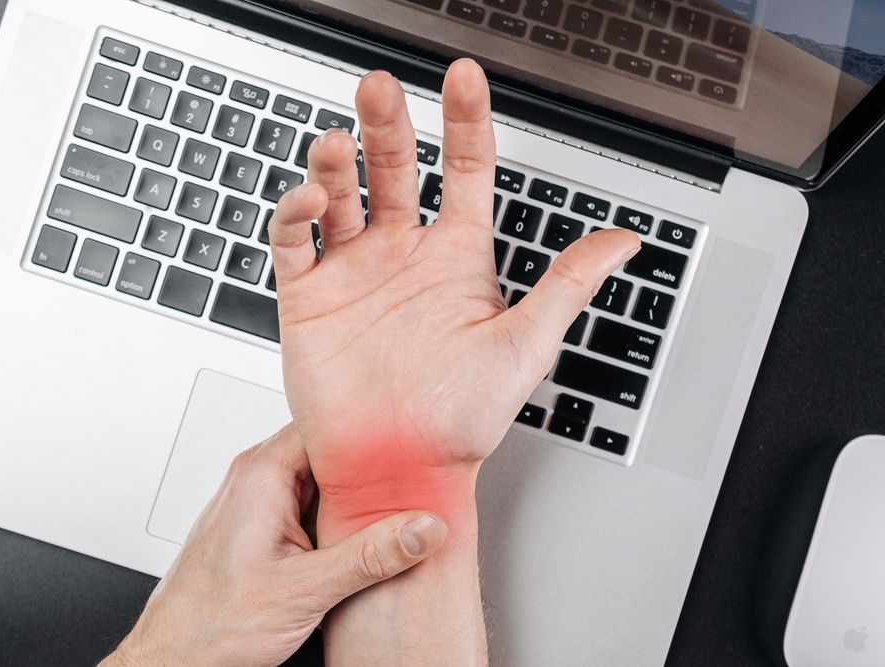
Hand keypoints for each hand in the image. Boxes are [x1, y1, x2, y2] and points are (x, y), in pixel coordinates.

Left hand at [98, 425, 447, 666]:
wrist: (175, 656)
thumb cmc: (212, 623)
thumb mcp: (305, 590)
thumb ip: (370, 556)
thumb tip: (420, 529)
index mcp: (261, 474)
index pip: (325, 422)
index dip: (368, 431)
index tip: (404, 446)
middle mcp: (255, 478)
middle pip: (326, 450)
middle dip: (366, 468)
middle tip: (405, 487)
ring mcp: (257, 499)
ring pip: (318, 478)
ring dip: (350, 497)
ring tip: (386, 514)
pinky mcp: (261, 523)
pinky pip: (305, 502)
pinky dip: (332, 516)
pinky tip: (354, 538)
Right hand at [269, 59, 640, 542]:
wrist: (401, 468)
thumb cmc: (462, 419)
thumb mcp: (527, 345)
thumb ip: (570, 284)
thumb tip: (625, 240)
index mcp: (458, 258)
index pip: (466, 170)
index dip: (466, 120)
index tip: (464, 76)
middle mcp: (405, 256)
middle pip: (394, 168)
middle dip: (387, 123)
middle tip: (379, 86)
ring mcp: (355, 273)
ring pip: (341, 196)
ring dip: (335, 163)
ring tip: (336, 143)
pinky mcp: (309, 299)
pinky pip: (295, 244)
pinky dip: (295, 216)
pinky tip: (308, 202)